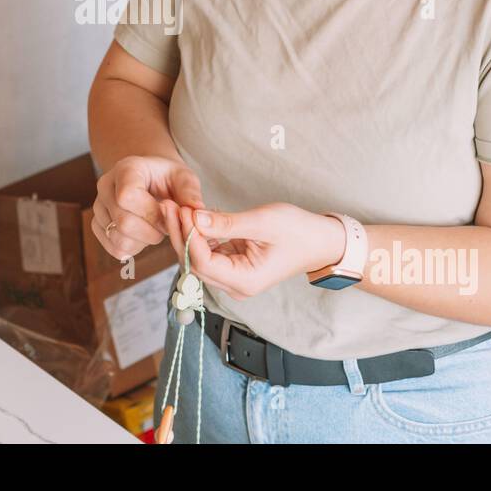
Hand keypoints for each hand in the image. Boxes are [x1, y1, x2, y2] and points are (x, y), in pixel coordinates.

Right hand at [91, 156, 204, 259]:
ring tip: (154, 230)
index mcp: (126, 169)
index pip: (127, 196)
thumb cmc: (168, 177)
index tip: (169, 215)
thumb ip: (190, 192)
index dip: (152, 214)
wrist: (150, 178)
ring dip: (142, 242)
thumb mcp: (184, 177)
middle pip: (123, 222)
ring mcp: (98, 206)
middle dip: (151, 232)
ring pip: (117, 238)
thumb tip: (196, 210)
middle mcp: (106, 186)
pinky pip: (112, 247)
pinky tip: (143, 236)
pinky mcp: (98, 224)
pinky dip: (133, 249)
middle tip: (165, 226)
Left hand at [161, 202, 345, 299]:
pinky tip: (192, 214)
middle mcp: (235, 286)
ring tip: (176, 206)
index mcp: (244, 281)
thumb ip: (227, 223)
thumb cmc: (298, 231)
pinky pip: (208, 253)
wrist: (320, 241)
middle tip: (169, 204)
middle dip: (181, 233)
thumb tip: (195, 217)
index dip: (189, 236)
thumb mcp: (262, 222)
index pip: (203, 262)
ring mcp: (233, 278)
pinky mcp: (233, 267)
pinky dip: (199, 234)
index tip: (181, 209)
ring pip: (198, 258)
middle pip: (195, 263)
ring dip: (187, 233)